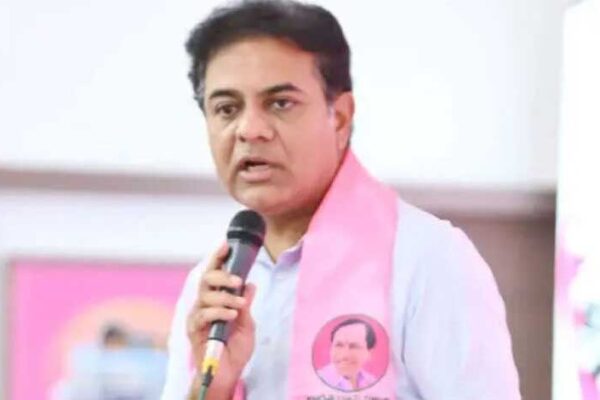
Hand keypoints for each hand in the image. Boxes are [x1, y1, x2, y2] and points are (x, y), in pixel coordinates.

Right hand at [186, 243, 256, 398]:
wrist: (228, 374)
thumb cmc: (235, 349)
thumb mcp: (247, 324)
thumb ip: (246, 304)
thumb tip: (251, 284)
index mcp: (216, 299)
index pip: (214, 273)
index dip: (218, 257)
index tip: (226, 244)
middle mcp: (204, 304)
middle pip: (206, 279)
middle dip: (222, 275)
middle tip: (238, 280)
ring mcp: (197, 316)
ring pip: (205, 295)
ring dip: (225, 296)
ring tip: (239, 303)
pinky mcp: (194, 330)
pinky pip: (203, 314)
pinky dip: (219, 311)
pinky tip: (231, 314)